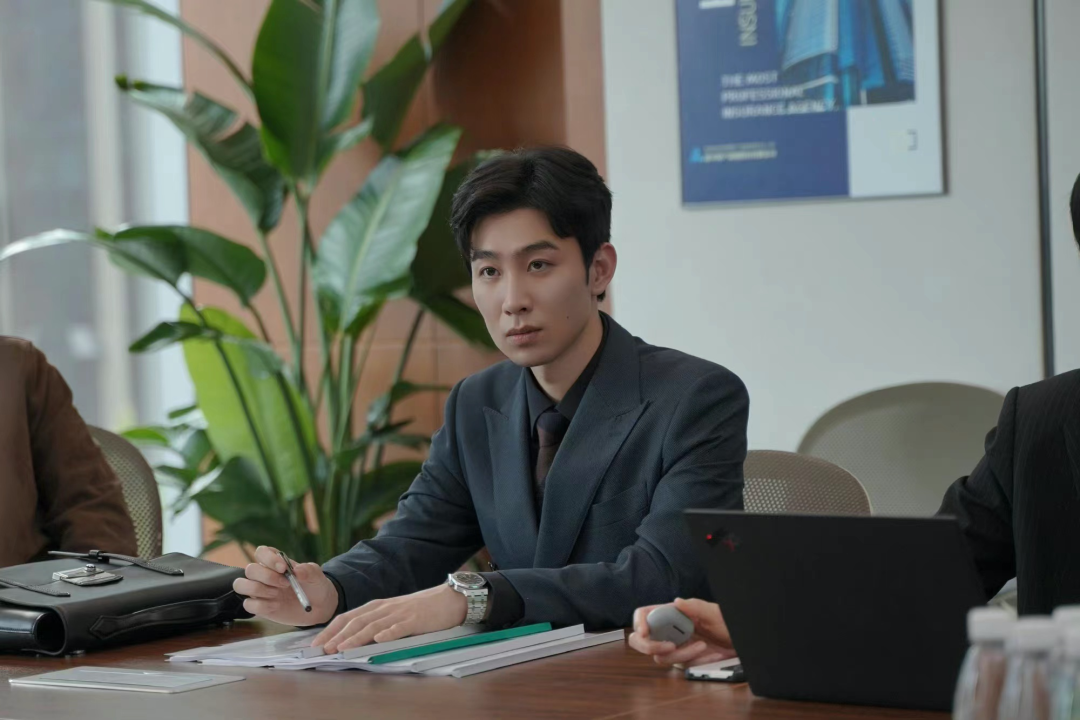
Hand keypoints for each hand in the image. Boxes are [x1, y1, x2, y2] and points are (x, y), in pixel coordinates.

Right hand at [233, 545, 338, 626]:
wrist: (319, 606)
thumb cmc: (315, 586)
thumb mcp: (317, 576)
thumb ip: (309, 570)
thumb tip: (298, 571)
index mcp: (276, 562)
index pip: (261, 552)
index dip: (269, 558)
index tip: (283, 567)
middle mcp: (264, 574)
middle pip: (250, 569)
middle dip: (267, 576)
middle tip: (285, 584)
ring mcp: (260, 591)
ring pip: (241, 585)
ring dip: (258, 590)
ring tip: (277, 594)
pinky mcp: (259, 607)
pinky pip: (248, 605)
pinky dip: (261, 606)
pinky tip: (276, 606)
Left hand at [311, 583, 467, 652]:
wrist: (448, 599)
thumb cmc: (420, 609)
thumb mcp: (393, 613)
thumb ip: (376, 622)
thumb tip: (352, 637)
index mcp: (378, 606)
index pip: (348, 617)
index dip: (331, 629)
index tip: (316, 643)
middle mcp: (385, 608)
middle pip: (357, 621)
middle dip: (337, 635)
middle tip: (322, 649)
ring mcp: (400, 613)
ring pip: (373, 625)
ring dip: (356, 637)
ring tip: (342, 648)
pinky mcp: (415, 620)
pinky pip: (400, 627)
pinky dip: (388, 633)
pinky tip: (379, 640)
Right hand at [628, 597, 735, 667]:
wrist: (735, 641)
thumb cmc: (723, 622)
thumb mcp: (712, 612)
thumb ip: (694, 606)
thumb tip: (676, 602)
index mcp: (669, 613)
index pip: (643, 615)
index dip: (638, 622)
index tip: (645, 632)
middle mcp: (667, 630)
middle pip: (640, 640)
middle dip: (649, 646)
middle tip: (669, 647)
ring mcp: (672, 646)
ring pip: (660, 657)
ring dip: (682, 654)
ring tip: (702, 646)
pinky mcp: (681, 659)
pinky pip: (678, 665)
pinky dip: (692, 659)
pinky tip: (705, 652)